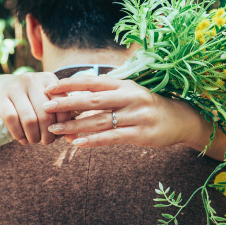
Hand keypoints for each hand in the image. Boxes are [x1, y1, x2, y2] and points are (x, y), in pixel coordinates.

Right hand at [0, 73, 70, 144]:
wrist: (0, 87)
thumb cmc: (30, 98)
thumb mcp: (46, 101)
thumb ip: (61, 117)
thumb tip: (74, 138)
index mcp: (48, 78)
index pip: (62, 104)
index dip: (62, 123)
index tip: (59, 132)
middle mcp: (32, 79)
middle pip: (45, 114)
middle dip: (47, 133)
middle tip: (46, 141)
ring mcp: (15, 87)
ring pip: (29, 119)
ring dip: (33, 136)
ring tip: (34, 141)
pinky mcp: (0, 97)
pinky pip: (11, 119)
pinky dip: (18, 134)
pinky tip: (22, 139)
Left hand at [41, 76, 210, 149]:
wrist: (180, 120)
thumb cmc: (148, 106)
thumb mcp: (130, 93)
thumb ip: (107, 93)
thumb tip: (76, 94)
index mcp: (125, 84)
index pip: (92, 81)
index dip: (70, 84)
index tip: (49, 87)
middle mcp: (130, 97)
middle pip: (93, 99)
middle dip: (67, 103)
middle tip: (45, 106)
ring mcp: (137, 116)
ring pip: (100, 121)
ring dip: (75, 126)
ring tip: (55, 130)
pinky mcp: (141, 134)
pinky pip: (113, 137)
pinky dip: (93, 140)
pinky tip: (77, 143)